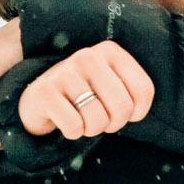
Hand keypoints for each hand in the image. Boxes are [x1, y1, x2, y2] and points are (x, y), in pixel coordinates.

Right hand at [18, 41, 155, 139]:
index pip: (143, 90)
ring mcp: (64, 72)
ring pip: (98, 119)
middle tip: (101, 120)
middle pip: (122, 106)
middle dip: (113, 123)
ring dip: (91, 129)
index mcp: (110, 52)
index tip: (124, 113)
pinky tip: (64, 120)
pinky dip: (72, 132)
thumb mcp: (113, 87)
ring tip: (81, 118)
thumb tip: (135, 111)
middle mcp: (88, 56)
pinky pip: (74, 126)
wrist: (41, 100)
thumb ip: (133, 93)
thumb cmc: (85, 96)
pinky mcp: (44, 92)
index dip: (137, 112)